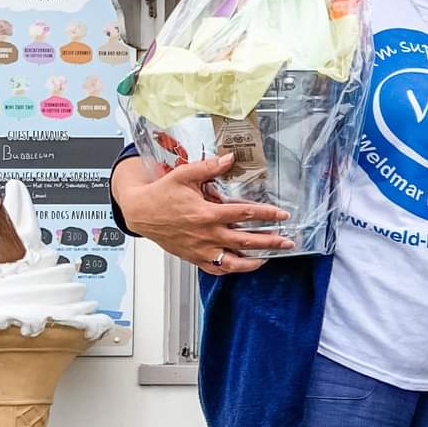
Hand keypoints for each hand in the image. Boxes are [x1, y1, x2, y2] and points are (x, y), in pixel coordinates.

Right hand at [117, 152, 292, 274]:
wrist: (140, 213)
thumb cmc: (161, 194)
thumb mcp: (184, 175)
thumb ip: (210, 167)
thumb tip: (230, 157)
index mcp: (207, 213)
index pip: (246, 213)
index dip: (268, 214)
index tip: (283, 215)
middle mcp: (207, 234)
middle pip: (246, 240)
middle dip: (271, 242)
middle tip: (288, 242)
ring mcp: (201, 249)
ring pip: (234, 261)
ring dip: (255, 261)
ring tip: (270, 257)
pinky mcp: (195, 258)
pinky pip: (218, 269)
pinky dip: (233, 269)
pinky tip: (245, 264)